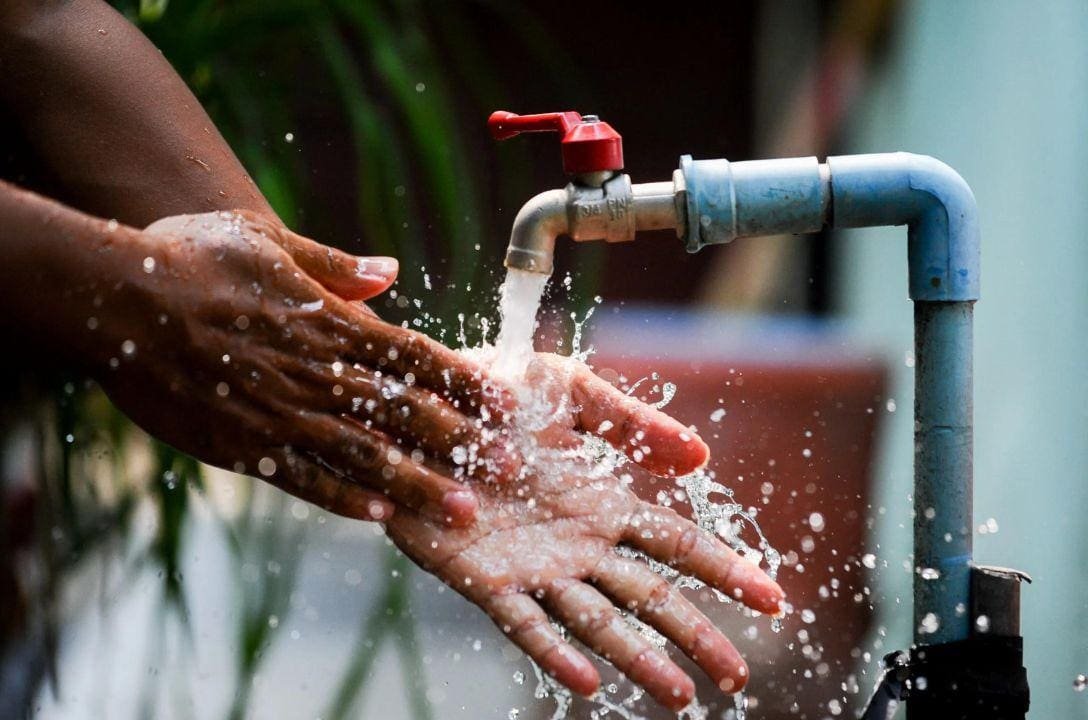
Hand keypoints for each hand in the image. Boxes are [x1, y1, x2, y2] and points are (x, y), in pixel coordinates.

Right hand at [90, 210, 515, 525]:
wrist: (116, 299)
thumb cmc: (191, 256)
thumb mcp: (267, 240)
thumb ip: (334, 264)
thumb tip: (391, 271)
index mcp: (329, 322)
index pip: (414, 356)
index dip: (465, 381)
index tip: (506, 403)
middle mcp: (316, 373)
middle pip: (405, 414)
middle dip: (463, 443)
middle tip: (512, 469)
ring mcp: (281, 415)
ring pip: (365, 457)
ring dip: (419, 486)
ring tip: (463, 512)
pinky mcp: (243, 447)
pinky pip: (303, 480)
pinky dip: (344, 499)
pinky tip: (381, 518)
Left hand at [387, 355, 784, 710]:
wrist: (415, 405)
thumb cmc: (493, 394)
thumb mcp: (568, 392)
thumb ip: (630, 423)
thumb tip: (702, 456)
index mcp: (602, 503)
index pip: (678, 545)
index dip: (725, 570)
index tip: (774, 599)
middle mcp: (577, 544)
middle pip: (650, 597)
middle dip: (697, 634)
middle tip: (738, 676)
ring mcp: (534, 567)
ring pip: (598, 623)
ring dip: (639, 659)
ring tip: (681, 695)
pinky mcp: (483, 579)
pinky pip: (524, 624)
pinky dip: (555, 652)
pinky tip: (585, 680)